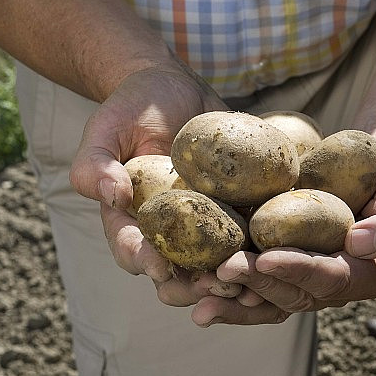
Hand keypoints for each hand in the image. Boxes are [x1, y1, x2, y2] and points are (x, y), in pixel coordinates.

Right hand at [69, 61, 241, 305]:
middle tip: (213, 283)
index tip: (157, 267)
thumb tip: (112, 195)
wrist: (173, 88)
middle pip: (177, 274)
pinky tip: (280, 254)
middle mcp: (168, 233)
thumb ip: (95, 164)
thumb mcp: (104, 128)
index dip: (143, 261)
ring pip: (216, 266)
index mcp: (130, 222)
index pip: (132, 250)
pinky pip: (250, 236)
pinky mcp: (236, 209)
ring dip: (232, 279)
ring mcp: (205, 224)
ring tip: (249, 282)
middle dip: (193, 287)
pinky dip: (262, 251)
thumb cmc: (131, 108)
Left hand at [191, 138, 375, 325]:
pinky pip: (259, 273)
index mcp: (370, 273)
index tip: (263, 258)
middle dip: (254, 285)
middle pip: (292, 293)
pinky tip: (195, 278)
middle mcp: (338, 280)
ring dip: (232, 295)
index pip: (330, 278)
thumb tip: (356, 244)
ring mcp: (311, 270)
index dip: (296, 271)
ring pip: (269, 293)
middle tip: (216, 271)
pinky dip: (230, 278)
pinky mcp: (290, 254)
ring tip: (193, 292)